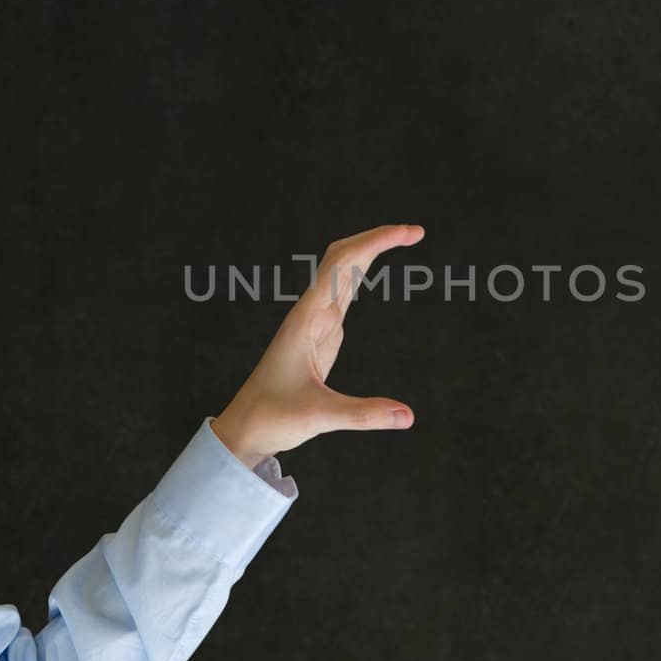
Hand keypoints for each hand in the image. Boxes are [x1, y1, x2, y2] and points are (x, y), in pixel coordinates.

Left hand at [210, 223, 423, 467]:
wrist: (244, 428)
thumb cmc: (272, 417)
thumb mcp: (319, 416)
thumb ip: (364, 414)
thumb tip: (408, 415)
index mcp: (306, 319)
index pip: (343, 264)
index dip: (376, 242)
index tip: (408, 233)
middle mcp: (310, 313)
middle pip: (343, 257)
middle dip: (377, 238)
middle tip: (416, 232)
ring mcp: (315, 322)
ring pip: (342, 272)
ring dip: (370, 251)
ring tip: (404, 239)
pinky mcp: (320, 335)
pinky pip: (342, 293)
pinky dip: (361, 274)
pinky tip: (370, 269)